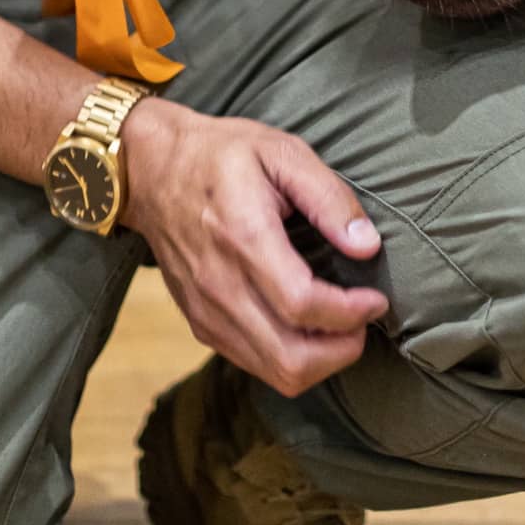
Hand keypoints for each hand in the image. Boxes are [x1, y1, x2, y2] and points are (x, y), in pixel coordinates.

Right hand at [119, 101, 388, 396]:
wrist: (149, 171)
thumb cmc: (220, 155)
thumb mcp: (281, 152)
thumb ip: (328, 197)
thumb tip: (367, 245)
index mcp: (244, 237)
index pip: (302, 305)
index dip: (350, 313)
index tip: (375, 299)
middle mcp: (221, 284)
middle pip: (291, 358)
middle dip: (341, 351)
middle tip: (362, 321)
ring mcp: (207, 310)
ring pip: (274, 372)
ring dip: (320, 362)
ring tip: (341, 328)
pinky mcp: (200, 323)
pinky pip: (253, 363)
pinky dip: (289, 359)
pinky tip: (306, 328)